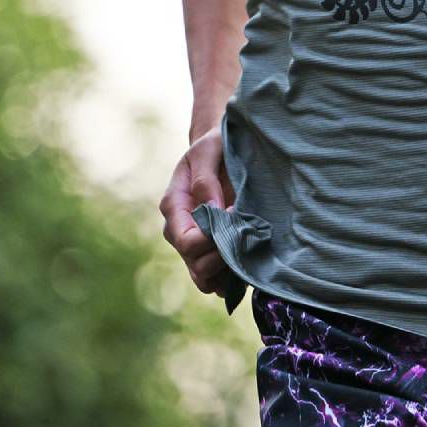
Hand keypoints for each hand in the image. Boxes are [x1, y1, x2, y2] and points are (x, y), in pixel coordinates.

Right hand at [158, 124, 236, 297]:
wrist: (221, 150)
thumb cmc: (214, 147)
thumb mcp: (207, 152)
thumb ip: (205, 181)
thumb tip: (214, 211)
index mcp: (174, 206)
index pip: (186, 241)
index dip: (212, 237)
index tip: (235, 214)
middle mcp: (180, 231)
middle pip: (196, 265)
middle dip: (224, 256)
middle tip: (247, 233)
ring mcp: (195, 245)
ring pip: (205, 279)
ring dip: (228, 271)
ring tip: (249, 249)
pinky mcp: (211, 250)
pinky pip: (218, 280)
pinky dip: (233, 278)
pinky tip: (251, 260)